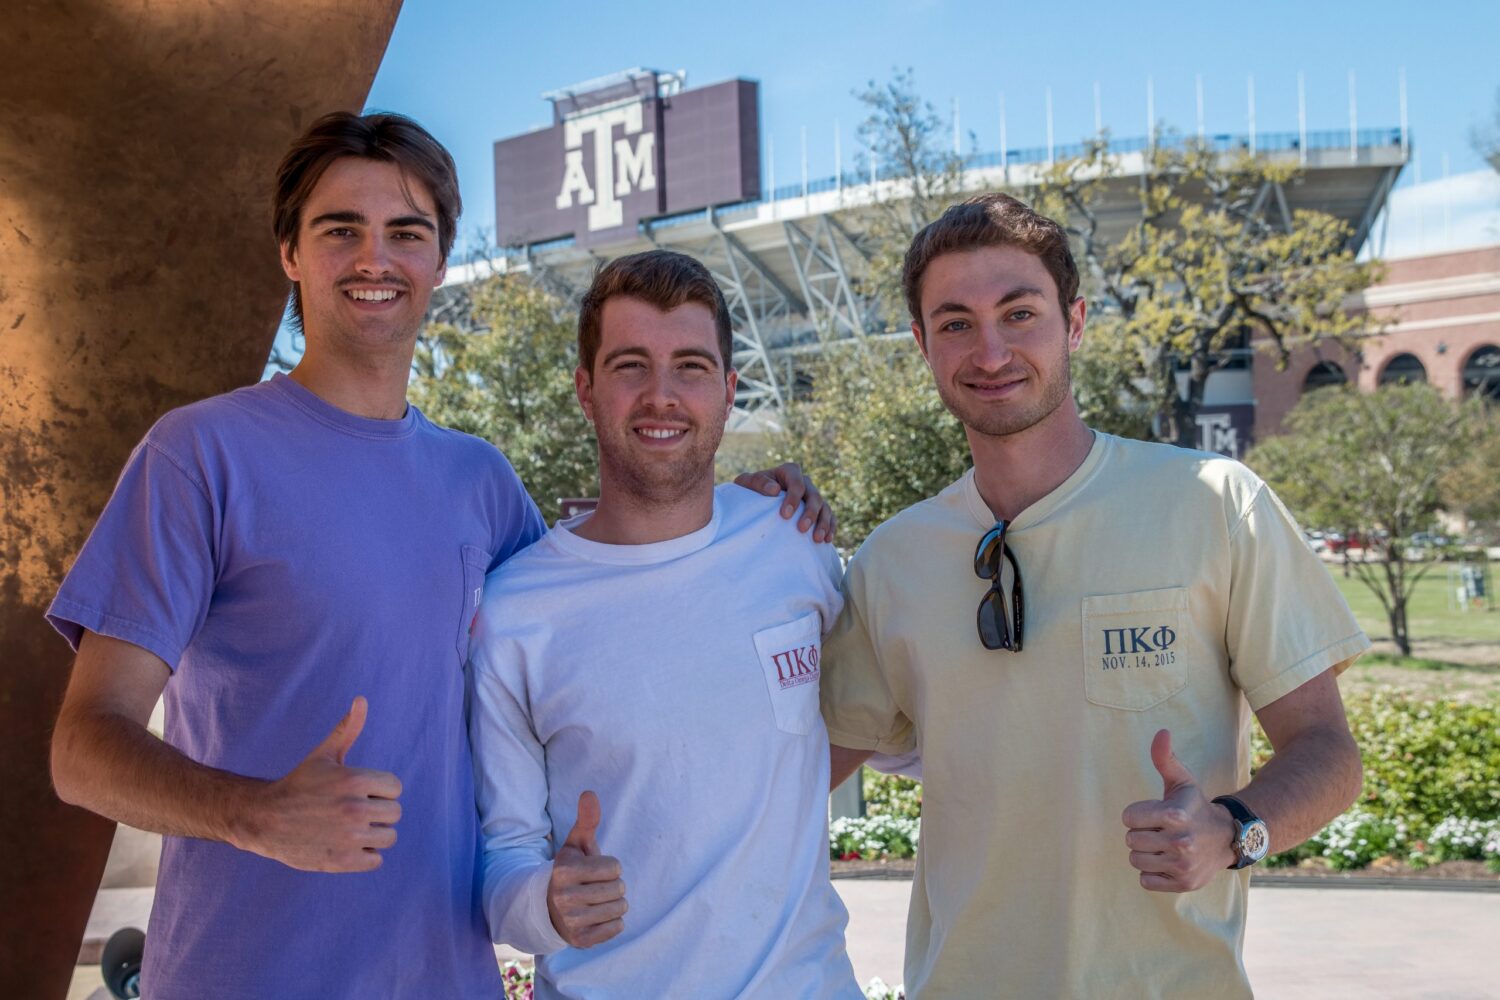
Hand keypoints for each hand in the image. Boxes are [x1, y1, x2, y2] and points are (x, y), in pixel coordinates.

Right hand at [235, 696, 401, 872]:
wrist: (264, 820)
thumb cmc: (299, 784)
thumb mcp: (324, 755)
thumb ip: (348, 729)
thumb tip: (362, 699)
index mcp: (355, 780)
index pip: (395, 788)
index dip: (379, 790)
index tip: (359, 791)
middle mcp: (355, 809)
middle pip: (395, 814)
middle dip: (378, 812)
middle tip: (352, 811)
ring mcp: (349, 837)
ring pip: (389, 837)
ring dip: (373, 834)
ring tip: (350, 828)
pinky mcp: (343, 861)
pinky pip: (376, 859)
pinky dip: (365, 855)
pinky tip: (345, 844)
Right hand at [547, 791, 626, 947]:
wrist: (551, 906)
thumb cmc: (571, 870)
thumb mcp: (576, 843)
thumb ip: (587, 819)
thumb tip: (590, 793)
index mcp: (564, 871)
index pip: (614, 867)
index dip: (611, 866)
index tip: (596, 869)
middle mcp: (564, 897)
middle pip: (619, 888)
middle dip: (614, 885)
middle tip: (597, 886)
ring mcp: (572, 921)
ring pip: (620, 908)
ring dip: (615, 903)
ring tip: (598, 900)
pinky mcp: (581, 940)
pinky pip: (617, 928)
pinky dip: (613, 921)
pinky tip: (598, 916)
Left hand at [733, 462, 836, 542]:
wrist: (755, 501)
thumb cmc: (750, 490)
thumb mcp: (747, 483)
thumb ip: (758, 483)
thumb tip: (775, 490)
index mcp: (789, 471)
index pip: (796, 483)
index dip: (793, 498)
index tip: (785, 515)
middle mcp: (804, 482)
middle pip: (814, 495)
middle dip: (810, 513)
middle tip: (802, 529)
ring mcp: (813, 496)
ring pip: (824, 507)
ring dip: (823, 523)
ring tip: (818, 539)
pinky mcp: (818, 510)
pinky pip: (830, 517)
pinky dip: (830, 527)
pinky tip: (827, 540)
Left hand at [1121, 729, 1236, 891]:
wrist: (1228, 838)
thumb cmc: (1195, 807)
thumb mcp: (1182, 781)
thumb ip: (1165, 758)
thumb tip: (1162, 732)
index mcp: (1174, 815)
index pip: (1128, 817)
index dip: (1137, 814)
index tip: (1154, 814)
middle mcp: (1180, 841)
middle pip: (1131, 840)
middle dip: (1141, 834)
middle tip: (1159, 831)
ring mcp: (1182, 865)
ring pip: (1136, 861)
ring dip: (1145, 854)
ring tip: (1162, 845)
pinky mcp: (1183, 883)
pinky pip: (1145, 881)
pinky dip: (1152, 873)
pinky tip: (1167, 861)